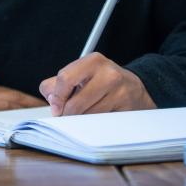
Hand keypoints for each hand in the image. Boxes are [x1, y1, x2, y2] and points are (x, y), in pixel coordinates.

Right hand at [0, 67, 44, 119]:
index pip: (9, 93)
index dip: (25, 100)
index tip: (40, 106)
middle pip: (16, 96)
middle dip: (35, 104)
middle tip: (56, 110)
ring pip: (13, 102)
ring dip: (30, 109)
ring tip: (48, 116)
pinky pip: (1, 110)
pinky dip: (15, 114)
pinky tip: (25, 120)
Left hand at [38, 52, 155, 115]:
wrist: (134, 89)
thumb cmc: (102, 82)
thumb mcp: (80, 75)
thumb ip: (57, 84)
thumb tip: (51, 101)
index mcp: (93, 61)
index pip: (65, 78)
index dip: (57, 97)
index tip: (56, 108)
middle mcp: (108, 73)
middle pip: (75, 103)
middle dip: (67, 114)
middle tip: (66, 116)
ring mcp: (120, 91)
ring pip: (87, 116)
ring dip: (80, 120)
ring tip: (84, 114)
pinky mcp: (126, 109)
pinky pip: (101, 123)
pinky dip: (94, 124)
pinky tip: (96, 118)